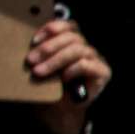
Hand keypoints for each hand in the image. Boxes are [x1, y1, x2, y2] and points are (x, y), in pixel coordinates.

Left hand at [27, 16, 109, 133]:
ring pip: (78, 50)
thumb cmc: (52, 84)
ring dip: (55, 61)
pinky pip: (86, 65)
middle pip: (72, 38)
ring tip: (39, 72)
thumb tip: (35, 42)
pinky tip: (62, 78)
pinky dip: (71, 70)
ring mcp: (97, 59)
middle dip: (48, 48)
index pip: (69, 26)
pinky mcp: (103, 72)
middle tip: (31, 60)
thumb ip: (45, 51)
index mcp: (74, 42)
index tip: (34, 41)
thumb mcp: (45, 63)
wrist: (62, 107)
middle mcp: (87, 48)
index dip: (52, 29)